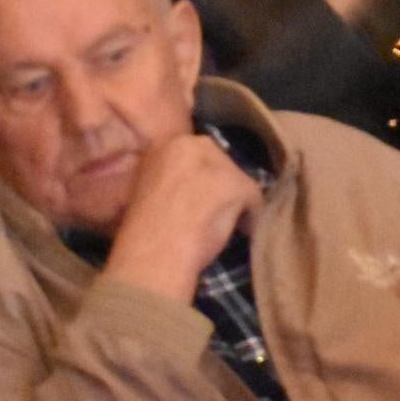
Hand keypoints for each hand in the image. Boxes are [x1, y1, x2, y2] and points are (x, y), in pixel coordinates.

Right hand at [100, 134, 263, 302]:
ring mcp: (214, 162)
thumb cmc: (145, 233)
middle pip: (220, 162)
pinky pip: (254, 198)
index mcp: (164, 145)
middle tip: (217, 212)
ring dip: (235, 202)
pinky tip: (244, 232)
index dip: (203, 177)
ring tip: (228, 225)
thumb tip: (193, 187)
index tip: (201, 197)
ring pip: (238, 180)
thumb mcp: (149, 190)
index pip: (197, 153)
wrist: (152, 256)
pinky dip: (252, 217)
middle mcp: (190, 144)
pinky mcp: (235, 184)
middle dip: (221, 186)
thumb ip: (170, 179)